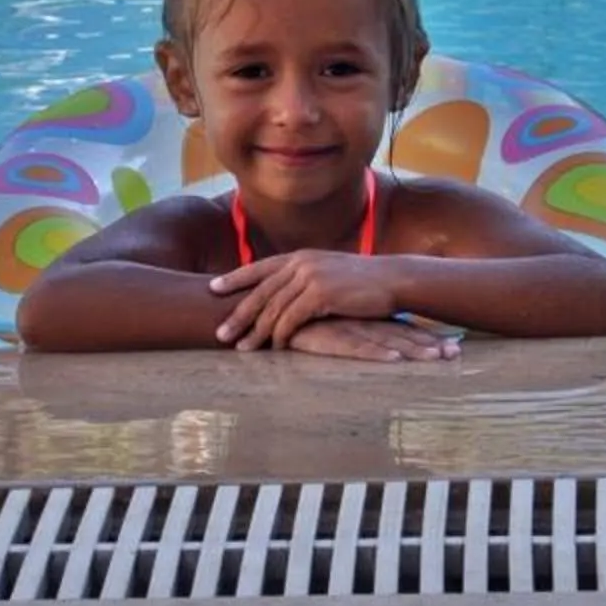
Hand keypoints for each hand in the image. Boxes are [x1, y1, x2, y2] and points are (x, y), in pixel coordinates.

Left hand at [211, 251, 401, 350]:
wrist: (393, 279)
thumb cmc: (363, 281)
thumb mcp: (329, 271)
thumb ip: (305, 277)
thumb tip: (288, 291)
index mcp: (300, 256)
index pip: (259, 268)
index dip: (235, 278)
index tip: (213, 289)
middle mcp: (300, 263)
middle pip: (260, 291)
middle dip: (238, 314)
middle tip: (219, 333)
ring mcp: (310, 277)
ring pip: (272, 308)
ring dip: (255, 332)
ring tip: (242, 349)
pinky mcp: (321, 294)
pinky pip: (291, 319)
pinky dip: (280, 336)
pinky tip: (274, 348)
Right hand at [283, 317, 461, 362]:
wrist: (261, 308)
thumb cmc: (293, 319)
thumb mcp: (326, 323)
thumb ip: (347, 327)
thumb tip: (369, 336)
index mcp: (360, 318)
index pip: (400, 328)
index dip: (426, 337)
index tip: (453, 346)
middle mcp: (358, 321)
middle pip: (401, 334)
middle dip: (429, 344)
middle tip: (457, 353)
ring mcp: (345, 328)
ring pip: (386, 341)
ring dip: (413, 350)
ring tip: (438, 358)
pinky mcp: (328, 338)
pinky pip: (357, 348)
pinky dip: (377, 355)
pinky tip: (396, 360)